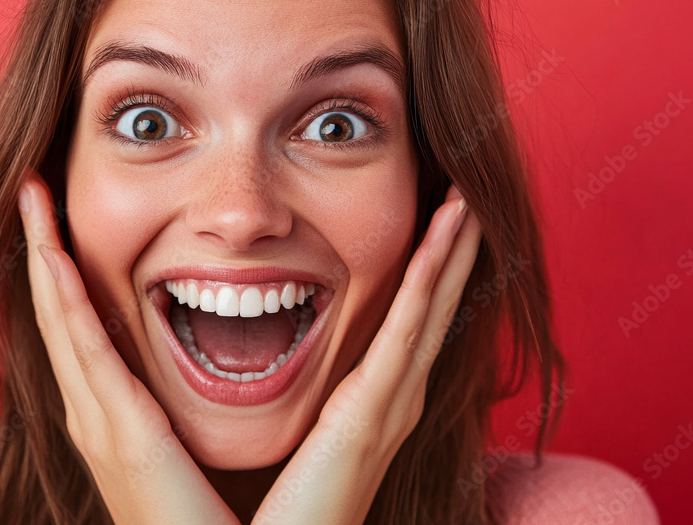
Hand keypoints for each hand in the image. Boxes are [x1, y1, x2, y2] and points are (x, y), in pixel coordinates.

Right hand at [18, 171, 238, 524]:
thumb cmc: (206, 521)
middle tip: (32, 186)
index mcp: (110, 414)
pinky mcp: (120, 433)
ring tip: (33, 198)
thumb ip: (176, 408)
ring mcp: (98, 422)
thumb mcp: (184, 448)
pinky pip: (85, 351)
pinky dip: (65, 298)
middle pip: (57, 312)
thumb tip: (210, 359)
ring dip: (45, 255)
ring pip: (61, 320)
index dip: (60, 267)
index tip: (56, 213)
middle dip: (42, 247)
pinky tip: (53, 256)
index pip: (76, 324)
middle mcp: (92, 413)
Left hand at [252, 186, 481, 524]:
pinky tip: (444, 235)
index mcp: (369, 404)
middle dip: (448, 254)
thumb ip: (280, 398)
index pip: (406, 324)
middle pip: (430, 310)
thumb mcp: (282, 439)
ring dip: (449, 254)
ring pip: (429, 310)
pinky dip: (429, 279)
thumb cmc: (273, 515)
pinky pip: (408, 330)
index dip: (424, 275)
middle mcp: (391, 401)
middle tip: (462, 199)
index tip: (430, 226)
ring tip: (464, 202)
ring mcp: (389, 405)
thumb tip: (228, 357)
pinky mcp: (373, 413)